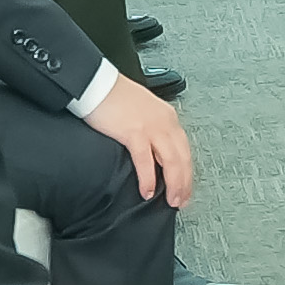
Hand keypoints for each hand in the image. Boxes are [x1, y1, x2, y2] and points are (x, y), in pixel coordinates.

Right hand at [94, 76, 196, 209]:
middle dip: (184, 183)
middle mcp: (164, 122)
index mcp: (168, 117)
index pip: (184, 149)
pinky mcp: (133, 132)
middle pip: (182, 158)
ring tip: (171, 200)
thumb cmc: (115, 98)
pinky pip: (145, 161)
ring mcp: (151, 127)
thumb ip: (152, 130)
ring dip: (173, 184)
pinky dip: (149, 178)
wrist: (97, 84)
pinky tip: (148, 191)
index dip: (187, 172)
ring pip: (171, 161)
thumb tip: (153, 152)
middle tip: (181, 200)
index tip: (186, 188)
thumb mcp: (143, 112)